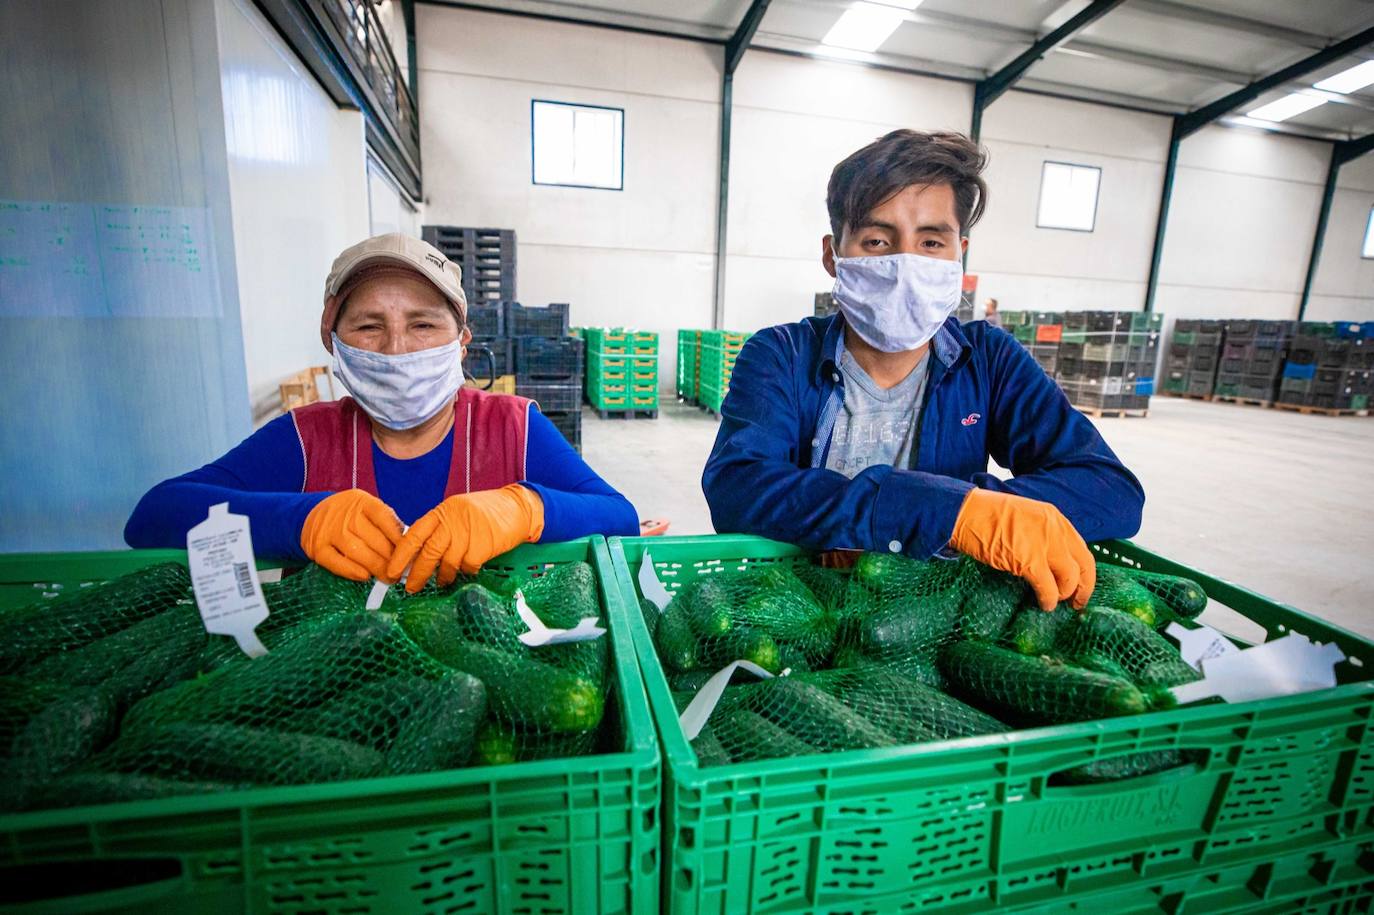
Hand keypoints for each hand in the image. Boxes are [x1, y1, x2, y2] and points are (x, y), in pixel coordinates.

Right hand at [300, 489, 404, 580]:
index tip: (409, 552)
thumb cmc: (349, 514)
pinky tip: (366, 576)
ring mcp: (329, 531)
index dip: (398, 536)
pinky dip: (353, 571)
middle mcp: (344, 515)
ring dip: (376, 567)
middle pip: (373, 538)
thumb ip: (386, 521)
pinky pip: (337, 563)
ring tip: (388, 577)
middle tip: (401, 572)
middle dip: (391, 558)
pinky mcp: (317, 548)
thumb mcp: (367, 507)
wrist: (312, 513)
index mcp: (361, 502)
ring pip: (357, 552)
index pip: (383, 517)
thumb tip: (407, 544)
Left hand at [386, 484, 544, 591]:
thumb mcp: (458, 512)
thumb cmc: (486, 512)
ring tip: (442, 581)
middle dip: (417, 574)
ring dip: (443, 577)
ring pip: (447, 564)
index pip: (414, 535)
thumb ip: (440, 528)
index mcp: (442, 513)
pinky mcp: (482, 547)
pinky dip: (466, 571)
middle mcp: (452, 522)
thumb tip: (419, 553)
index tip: (392, 571)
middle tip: (411, 588)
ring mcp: (468, 534)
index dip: (400, 555)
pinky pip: (468, 567)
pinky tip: (468, 569)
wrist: (517, 508)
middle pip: (428, 553)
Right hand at [949, 488, 1094, 610]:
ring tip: (1055, 601)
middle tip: (1077, 602)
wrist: (966, 513)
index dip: (1084, 571)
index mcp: (1054, 517)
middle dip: (1084, 587)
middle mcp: (1055, 530)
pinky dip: (1049, 600)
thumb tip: (1051, 559)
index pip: (1081, 548)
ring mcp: (1044, 545)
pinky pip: (1048, 587)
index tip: (1081, 584)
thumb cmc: (987, 516)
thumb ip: (1042, 532)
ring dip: (1064, 594)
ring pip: (1069, 578)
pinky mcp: (1029, 561)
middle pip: (1084, 564)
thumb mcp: (1025, 516)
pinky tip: (1044, 604)